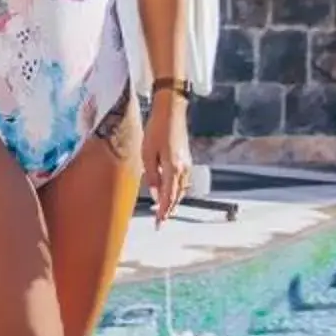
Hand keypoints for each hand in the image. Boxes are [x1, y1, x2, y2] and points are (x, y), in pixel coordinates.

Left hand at [142, 91, 192, 223]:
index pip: (168, 196)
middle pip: (177, 195)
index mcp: (173, 168)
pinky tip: (171, 191)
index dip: (163, 212)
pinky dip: (177, 190)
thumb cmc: (156, 130)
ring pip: (181, 189)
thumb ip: (151, 176)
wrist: (171, 111)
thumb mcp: (148, 153)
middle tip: (161, 221)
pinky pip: (183, 181)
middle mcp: (183, 169)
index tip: (159, 224)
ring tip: (165, 210)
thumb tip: (154, 194)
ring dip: (173, 201)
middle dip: (169, 209)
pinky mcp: (187, 159)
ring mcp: (187, 164)